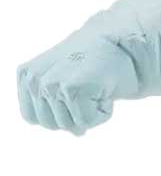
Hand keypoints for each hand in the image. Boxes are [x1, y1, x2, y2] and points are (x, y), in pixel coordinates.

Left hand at [16, 33, 138, 134]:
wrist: (120, 43)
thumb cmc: (95, 64)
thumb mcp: (65, 82)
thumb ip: (59, 109)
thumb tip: (77, 133)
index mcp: (26, 75)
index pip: (35, 119)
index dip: (59, 114)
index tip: (75, 92)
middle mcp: (34, 79)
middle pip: (51, 124)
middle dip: (75, 114)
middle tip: (88, 89)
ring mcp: (51, 83)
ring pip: (69, 125)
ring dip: (91, 112)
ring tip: (96, 87)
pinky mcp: (71, 89)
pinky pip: (87, 121)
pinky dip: (103, 112)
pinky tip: (104, 89)